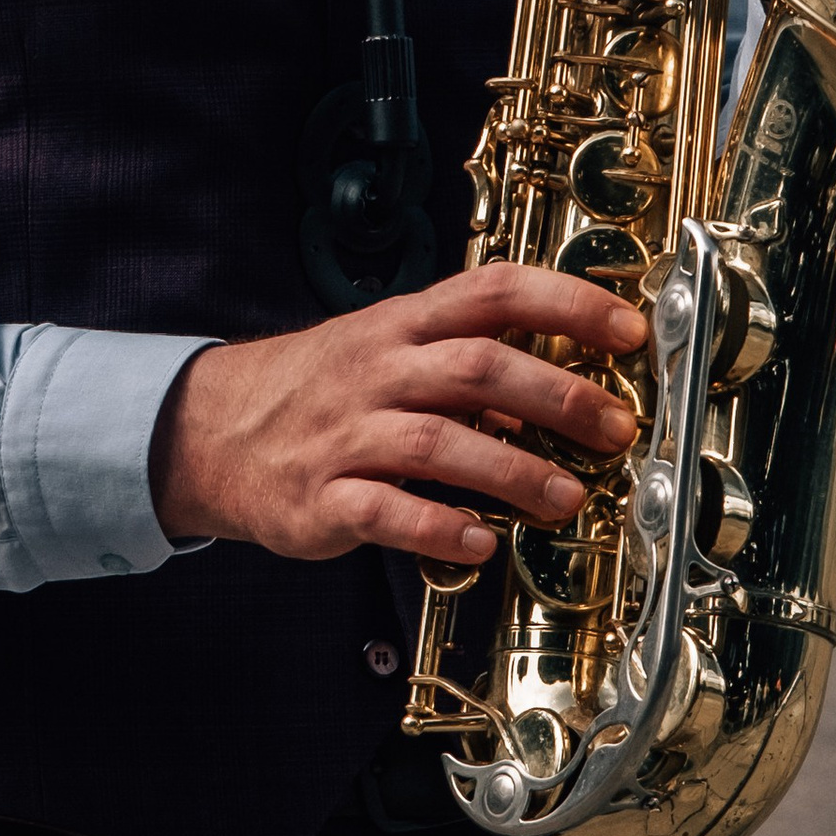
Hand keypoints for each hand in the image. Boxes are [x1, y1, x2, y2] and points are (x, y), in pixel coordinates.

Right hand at [150, 265, 647, 569]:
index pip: (493, 291)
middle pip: (478, 366)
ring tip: (566, 498)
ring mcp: (348, 433)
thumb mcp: (386, 350)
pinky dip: (438, 528)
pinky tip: (479, 544)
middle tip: (614, 428)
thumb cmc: (318, 388)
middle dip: (558, 396)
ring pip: (439, 441)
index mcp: (401, 324)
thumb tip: (554, 393)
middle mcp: (378, 369)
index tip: (626, 328)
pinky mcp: (322, 497)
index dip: (566, 304)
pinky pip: (385, 512)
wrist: (210, 428)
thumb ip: (464, 363)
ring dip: (513, 472)